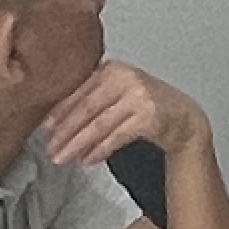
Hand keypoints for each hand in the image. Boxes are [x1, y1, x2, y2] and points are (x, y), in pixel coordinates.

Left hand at [38, 60, 205, 170]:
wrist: (184, 116)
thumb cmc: (146, 105)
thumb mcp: (117, 92)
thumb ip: (92, 97)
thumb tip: (55, 120)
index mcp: (111, 68)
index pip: (78, 90)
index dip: (59, 111)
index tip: (44, 128)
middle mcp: (124, 77)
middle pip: (86, 108)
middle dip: (65, 131)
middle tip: (50, 149)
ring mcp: (138, 96)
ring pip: (99, 124)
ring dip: (78, 144)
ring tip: (63, 158)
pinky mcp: (148, 116)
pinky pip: (116, 136)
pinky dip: (100, 149)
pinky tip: (87, 160)